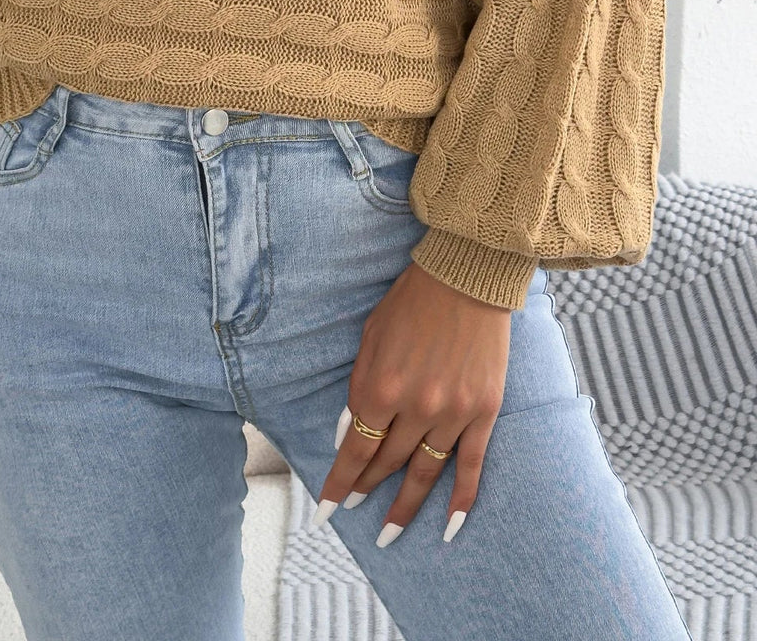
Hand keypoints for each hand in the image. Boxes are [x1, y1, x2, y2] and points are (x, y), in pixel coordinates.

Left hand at [313, 259, 510, 545]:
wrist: (467, 277)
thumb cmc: (411, 302)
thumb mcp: (370, 337)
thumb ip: (359, 387)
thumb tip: (351, 433)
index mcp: (381, 386)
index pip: (355, 450)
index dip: (340, 482)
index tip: (326, 509)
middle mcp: (416, 407)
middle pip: (387, 462)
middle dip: (367, 488)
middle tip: (355, 508)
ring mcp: (454, 413)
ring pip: (425, 473)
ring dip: (406, 506)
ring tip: (390, 532)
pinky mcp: (484, 411)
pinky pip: (472, 466)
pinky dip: (462, 500)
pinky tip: (449, 527)